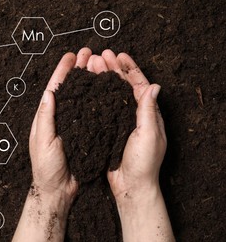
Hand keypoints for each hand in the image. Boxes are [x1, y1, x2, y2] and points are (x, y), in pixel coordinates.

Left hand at [28, 47, 116, 199]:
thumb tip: (49, 94)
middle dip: (79, 70)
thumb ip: (46, 118)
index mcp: (47, 117)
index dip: (63, 71)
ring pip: (82, 98)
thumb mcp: (42, 141)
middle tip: (89, 53)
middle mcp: (61, 118)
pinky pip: (91, 114)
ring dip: (90, 81)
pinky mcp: (84, 134)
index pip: (55, 88)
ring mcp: (73, 125)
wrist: (58, 189)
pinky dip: (97, 101)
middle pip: (71, 89)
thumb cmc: (46, 167)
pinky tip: (105, 91)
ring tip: (99, 66)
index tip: (71, 56)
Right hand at [101, 51, 165, 203]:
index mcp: (148, 114)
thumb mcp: (149, 135)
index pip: (139, 84)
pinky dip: (96, 96)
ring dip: (103, 80)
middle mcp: (135, 115)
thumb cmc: (143, 163)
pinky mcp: (110, 129)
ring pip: (112, 95)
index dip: (129, 68)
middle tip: (101, 56)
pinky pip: (103, 108)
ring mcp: (121, 121)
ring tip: (92, 67)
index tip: (119, 55)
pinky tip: (88, 89)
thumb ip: (149, 111)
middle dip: (113, 69)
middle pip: (123, 86)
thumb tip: (154, 86)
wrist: (131, 185)